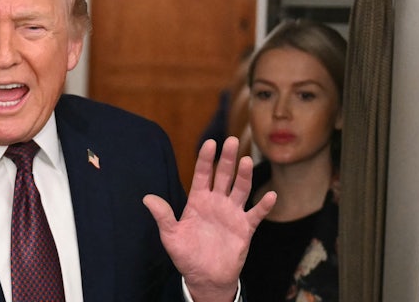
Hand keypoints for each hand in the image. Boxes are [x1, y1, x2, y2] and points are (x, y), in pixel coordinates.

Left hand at [143, 137, 275, 301]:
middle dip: (227, 159)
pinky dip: (264, 206)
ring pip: (240, 189)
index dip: (206, 159)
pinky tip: (270, 195)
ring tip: (247, 161)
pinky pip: (256, 214)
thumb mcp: (171, 236)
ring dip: (244, 176)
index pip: (203, 174)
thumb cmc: (186, 255)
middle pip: (224, 176)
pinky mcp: (245, 228)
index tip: (210, 143)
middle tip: (232, 140)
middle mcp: (217, 202)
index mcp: (198, 200)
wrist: (205, 277)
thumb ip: (163, 216)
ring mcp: (232, 213)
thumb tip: (147, 198)